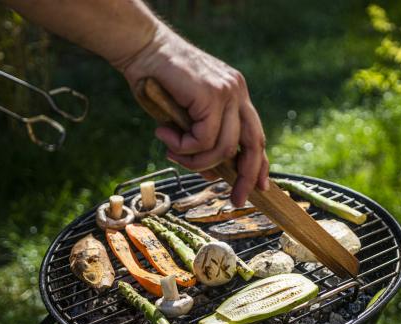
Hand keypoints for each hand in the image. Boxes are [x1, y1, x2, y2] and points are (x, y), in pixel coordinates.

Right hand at [120, 26, 269, 205]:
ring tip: (171, 151)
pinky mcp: (211, 94)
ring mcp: (227, 92)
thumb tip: (213, 174)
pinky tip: (165, 133)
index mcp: (236, 95)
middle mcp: (237, 92)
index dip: (259, 164)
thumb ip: (201, 141)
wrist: (141, 47)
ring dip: (194, 160)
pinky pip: (204, 138)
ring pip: (223, 147)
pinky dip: (183, 146)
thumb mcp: (185, 119)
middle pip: (254, 144)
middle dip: (246, 176)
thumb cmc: (157, 83)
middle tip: (237, 199)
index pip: (256, 135)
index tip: (259, 186)